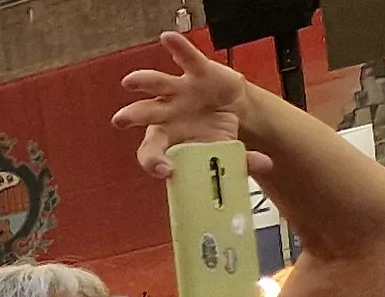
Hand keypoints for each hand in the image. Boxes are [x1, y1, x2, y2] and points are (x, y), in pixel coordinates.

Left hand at [116, 33, 258, 182]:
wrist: (230, 109)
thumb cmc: (216, 133)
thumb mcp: (226, 151)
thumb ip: (240, 161)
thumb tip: (265, 166)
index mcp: (168, 139)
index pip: (152, 152)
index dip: (155, 161)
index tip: (167, 171)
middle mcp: (166, 114)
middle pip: (145, 115)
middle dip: (131, 116)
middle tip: (120, 120)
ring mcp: (179, 92)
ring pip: (157, 84)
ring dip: (143, 81)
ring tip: (130, 81)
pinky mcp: (197, 72)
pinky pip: (187, 58)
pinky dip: (178, 48)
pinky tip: (168, 38)